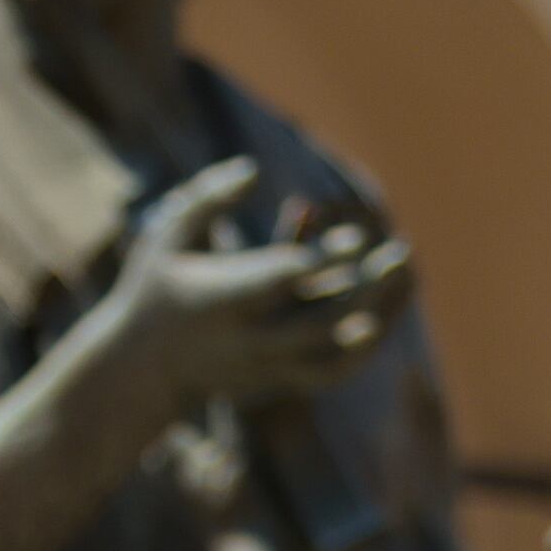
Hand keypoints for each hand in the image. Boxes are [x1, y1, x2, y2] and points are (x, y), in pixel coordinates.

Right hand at [102, 159, 414, 422]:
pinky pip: (333, 370)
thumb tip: (254, 170)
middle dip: (366, 289)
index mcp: (221, 299)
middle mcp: (249, 338)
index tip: (357, 237)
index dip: (322, 259)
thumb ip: (208, 198)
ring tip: (407, 273)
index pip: (281, 279)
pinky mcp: (277, 380)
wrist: (143, 370)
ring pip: (335, 349)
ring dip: (378, 314)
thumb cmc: (156, 288)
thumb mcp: (167, 233)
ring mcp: (266, 364)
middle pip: (320, 320)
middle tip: (402, 252)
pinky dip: (365, 346)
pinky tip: (390, 308)